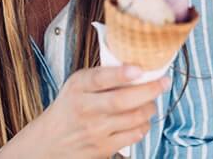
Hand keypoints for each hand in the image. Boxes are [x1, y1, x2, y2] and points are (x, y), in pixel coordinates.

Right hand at [0, 65, 171, 158]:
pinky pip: (134, 135)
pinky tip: (141, 119)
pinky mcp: (103, 148)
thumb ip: (102, 75)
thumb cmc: (70, 107)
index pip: (100, 78)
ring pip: (134, 118)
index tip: (138, 69)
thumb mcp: (77, 85)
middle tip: (163, 82)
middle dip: (149, 90)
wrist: (49, 142)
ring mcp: (95, 131)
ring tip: (151, 101)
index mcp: (78, 87)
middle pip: (122, 101)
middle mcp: (85, 109)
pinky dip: (144, 125)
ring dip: (150, 108)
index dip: (121, 74)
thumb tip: (139, 64)